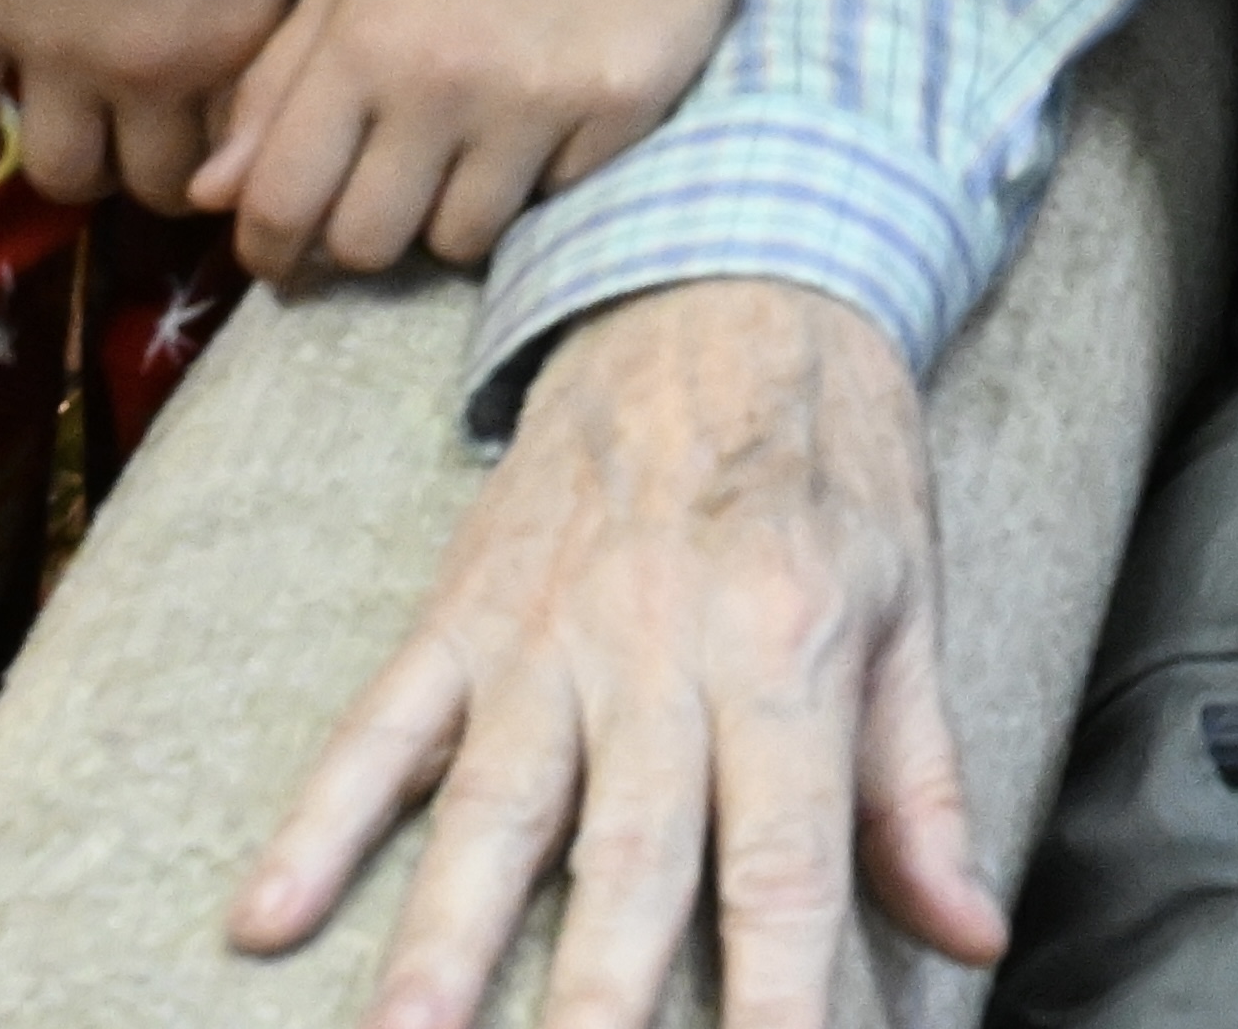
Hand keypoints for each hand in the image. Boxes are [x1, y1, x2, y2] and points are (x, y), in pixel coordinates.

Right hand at [0, 0, 341, 214]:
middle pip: (156, 186)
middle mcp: (145, 69)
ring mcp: (46, 55)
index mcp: (238, 35)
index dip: (244, 152)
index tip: (235, 143)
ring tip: (89, 136)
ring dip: (79, 170)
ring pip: (59, 179)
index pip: (247, 151)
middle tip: (161, 146)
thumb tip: (319, 36)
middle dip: (168, 176)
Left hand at [195, 0, 756, 281]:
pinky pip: (552, 201)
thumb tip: (210, 195)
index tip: (286, 256)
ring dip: (457, 214)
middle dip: (366, 238)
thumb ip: (277, 79)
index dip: (269, 249)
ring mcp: (534, 101)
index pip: (279, 201)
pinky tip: (554, 113)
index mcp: (363, 38)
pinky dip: (543, 177)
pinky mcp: (618, 112)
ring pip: (460, 241)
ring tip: (477, 152)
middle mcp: (441, 79)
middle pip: (366, 244)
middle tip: (392, 198)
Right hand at [232, 275, 996, 1028]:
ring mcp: (550, 629)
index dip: (783, 989)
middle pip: (628, 854)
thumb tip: (973, 929)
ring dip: (440, 938)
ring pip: (493, 806)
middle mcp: (664, 650)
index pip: (784, 857)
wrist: (727, 280)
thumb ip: (919, 782)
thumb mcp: (907, 601)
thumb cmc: (833, 459)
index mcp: (788, 650)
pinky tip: (264, 913)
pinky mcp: (466, 607)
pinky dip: (321, 817)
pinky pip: (383, 722)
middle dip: (595, 997)